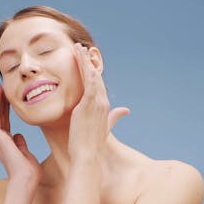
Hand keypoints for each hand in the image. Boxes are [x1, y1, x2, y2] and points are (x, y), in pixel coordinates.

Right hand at [0, 82, 42, 186]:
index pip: (5, 119)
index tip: (7, 94)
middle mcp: (0, 140)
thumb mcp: (26, 154)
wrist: (26, 182)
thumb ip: (21, 144)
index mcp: (7, 141)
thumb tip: (19, 135)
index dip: (6, 106)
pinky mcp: (0, 141)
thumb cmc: (28, 172)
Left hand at [68, 43, 129, 163]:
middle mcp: (101, 103)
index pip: (98, 85)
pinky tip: (83, 60)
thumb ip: (113, 118)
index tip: (87, 60)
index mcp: (103, 107)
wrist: (87, 156)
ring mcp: (95, 103)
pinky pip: (89, 84)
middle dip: (88, 62)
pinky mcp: (88, 105)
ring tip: (78, 47)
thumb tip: (125, 110)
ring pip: (91, 77)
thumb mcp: (102, 128)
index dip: (93, 71)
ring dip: (85, 61)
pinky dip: (87, 71)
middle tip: (82, 47)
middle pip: (95, 77)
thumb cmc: (90, 145)